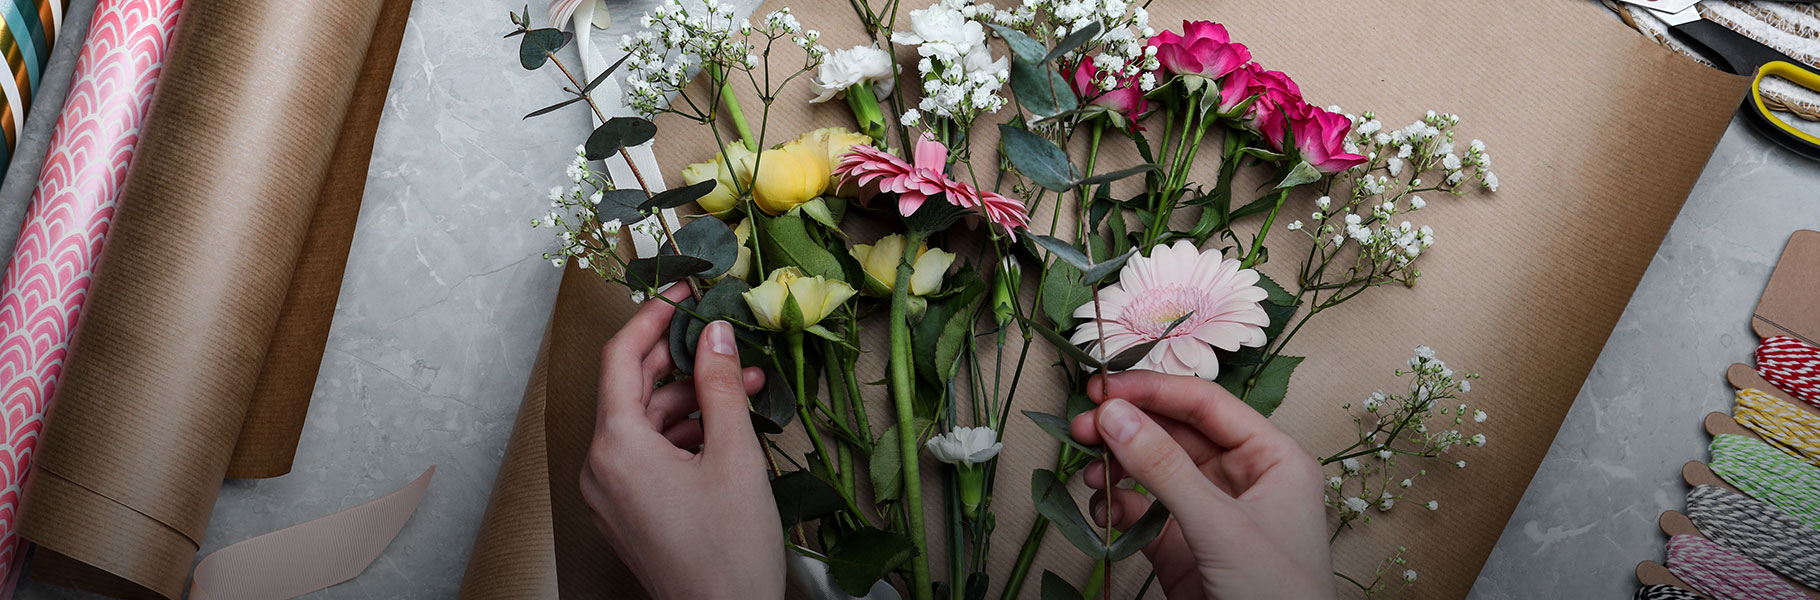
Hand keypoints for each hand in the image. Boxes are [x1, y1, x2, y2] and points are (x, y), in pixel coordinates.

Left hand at [581, 285, 784, 599]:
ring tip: (743, 386)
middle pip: (632, 387)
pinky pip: (648, 454)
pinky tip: (726, 427)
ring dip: (691, 399)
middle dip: (682, 358)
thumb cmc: (727, 553)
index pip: (621, 357)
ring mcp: (611, 493)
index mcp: (616, 445)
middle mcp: (601, 467)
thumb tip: (716, 335)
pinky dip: (684, 433)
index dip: (654, 316)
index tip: (683, 292)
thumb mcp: (734, 455)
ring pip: (645, 422)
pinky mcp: (627, 511)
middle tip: (722, 334)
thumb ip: (720, 385)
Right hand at [1069, 371, 1334, 599]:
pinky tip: (1101, 508)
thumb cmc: (1277, 594)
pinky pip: (1143, 511)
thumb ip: (1164, 468)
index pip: (1205, 405)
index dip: (1153, 391)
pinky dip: (1117, 505)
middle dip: (1126, 427)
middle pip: (1174, 432)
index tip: (1102, 387)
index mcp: (1272, 458)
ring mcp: (1210, 512)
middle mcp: (1241, 478)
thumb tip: (1114, 415)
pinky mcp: (1183, 546)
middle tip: (1081, 426)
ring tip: (1089, 472)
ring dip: (1117, 466)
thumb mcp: (1221, 525)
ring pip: (1153, 470)